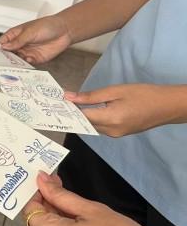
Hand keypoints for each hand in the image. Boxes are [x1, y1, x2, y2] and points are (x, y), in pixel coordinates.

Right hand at [0, 15, 71, 64]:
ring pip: (17, 60)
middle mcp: (19, 45)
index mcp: (15, 35)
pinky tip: (28, 61)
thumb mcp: (30, 32)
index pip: (2, 43)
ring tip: (15, 64)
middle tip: (2, 63)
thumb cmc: (47, 25)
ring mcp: (26, 52)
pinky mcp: (35, 59)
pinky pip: (27, 64)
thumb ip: (18, 41)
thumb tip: (4, 47)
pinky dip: (26, 64)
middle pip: (8, 54)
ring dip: (16, 63)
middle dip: (5, 59)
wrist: (65, 31)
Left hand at [66, 84, 186, 136]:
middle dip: (73, 113)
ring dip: (83, 116)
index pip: (81, 117)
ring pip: (92, 126)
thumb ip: (91, 96)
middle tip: (61, 101)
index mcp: (110, 119)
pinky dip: (93, 119)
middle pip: (85, 124)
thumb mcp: (116, 91)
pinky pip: (101, 127)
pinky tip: (88, 109)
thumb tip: (68, 97)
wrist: (168, 106)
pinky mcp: (120, 134)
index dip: (68, 110)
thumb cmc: (144, 94)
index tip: (56, 102)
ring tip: (72, 104)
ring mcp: (116, 134)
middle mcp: (111, 131)